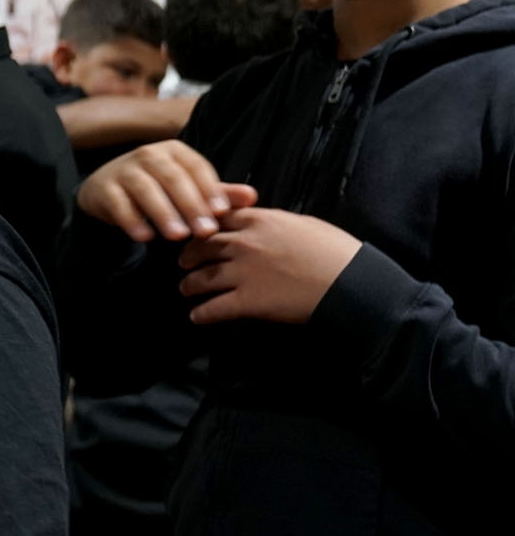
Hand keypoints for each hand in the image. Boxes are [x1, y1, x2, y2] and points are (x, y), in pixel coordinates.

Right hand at [77, 140, 257, 243]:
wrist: (107, 189)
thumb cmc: (158, 189)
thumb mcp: (188, 188)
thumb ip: (218, 194)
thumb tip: (252, 197)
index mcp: (175, 151)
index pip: (196, 168)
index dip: (210, 190)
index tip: (222, 213)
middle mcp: (148, 154)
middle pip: (172, 178)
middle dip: (190, 205)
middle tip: (205, 231)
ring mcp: (124, 169)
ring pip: (145, 189)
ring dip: (163, 213)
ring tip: (177, 237)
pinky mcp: (104, 188)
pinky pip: (119, 204)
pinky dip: (132, 221)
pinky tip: (145, 238)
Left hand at [177, 208, 362, 323]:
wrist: (351, 282)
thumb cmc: (335, 251)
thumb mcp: (301, 223)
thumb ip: (273, 223)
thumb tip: (261, 225)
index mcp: (259, 220)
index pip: (217, 218)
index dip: (202, 226)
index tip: (196, 233)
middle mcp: (244, 244)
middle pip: (201, 246)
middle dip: (188, 255)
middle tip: (183, 262)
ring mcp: (244, 273)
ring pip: (201, 277)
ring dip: (189, 284)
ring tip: (185, 289)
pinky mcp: (249, 301)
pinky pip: (214, 308)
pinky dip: (201, 314)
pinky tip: (196, 317)